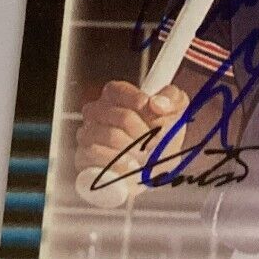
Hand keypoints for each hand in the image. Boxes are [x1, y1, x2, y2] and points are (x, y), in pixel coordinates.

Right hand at [73, 79, 190, 207]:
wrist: (157, 168)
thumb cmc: (162, 136)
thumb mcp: (176, 112)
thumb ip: (173, 99)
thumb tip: (158, 103)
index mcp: (116, 97)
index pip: (116, 90)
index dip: (133, 97)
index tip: (150, 108)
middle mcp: (97, 113)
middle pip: (116, 113)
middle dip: (140, 130)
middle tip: (152, 141)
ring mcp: (88, 134)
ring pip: (106, 134)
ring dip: (130, 147)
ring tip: (142, 155)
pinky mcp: (83, 157)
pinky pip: (92, 154)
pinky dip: (115, 162)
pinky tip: (129, 166)